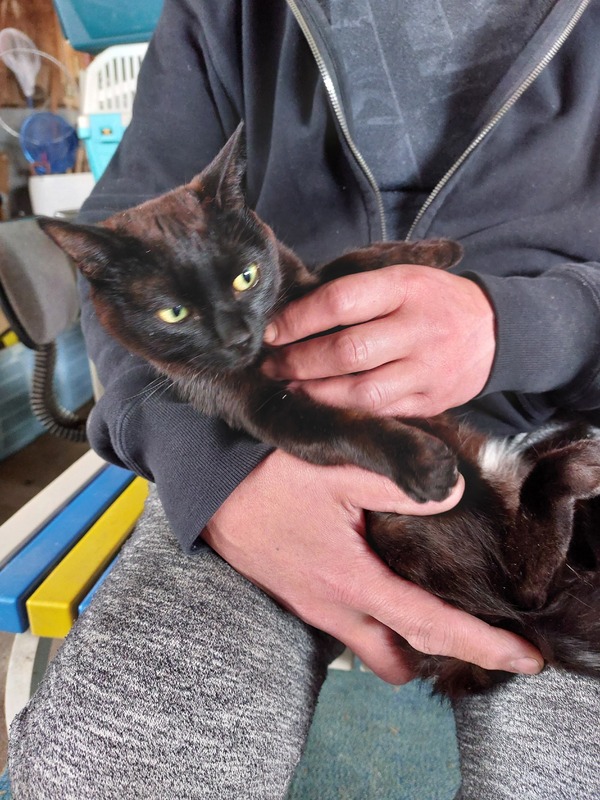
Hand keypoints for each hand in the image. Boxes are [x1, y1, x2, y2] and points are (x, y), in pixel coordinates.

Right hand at [203, 451, 541, 683]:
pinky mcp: (297, 598)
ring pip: (369, 648)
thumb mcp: (337, 470)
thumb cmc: (268, 477)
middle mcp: (334, 607)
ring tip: (428, 613)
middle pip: (398, 662)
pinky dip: (374, 623)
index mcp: (352, 582)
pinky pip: (345, 628)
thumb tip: (453, 492)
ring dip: (402, 643)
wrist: (210, 490)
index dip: (483, 645)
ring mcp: (312, 608)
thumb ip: (399, 485)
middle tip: (470, 636)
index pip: (430, 626)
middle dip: (436, 659)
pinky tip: (382, 587)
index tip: (523, 659)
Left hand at [263, 264, 495, 416]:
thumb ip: (358, 287)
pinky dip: (347, 410)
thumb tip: (295, 306)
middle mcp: (418, 328)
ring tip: (291, 387)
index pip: (341, 300)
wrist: (496, 331)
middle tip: (272, 365)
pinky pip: (383, 412)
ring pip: (362, 390)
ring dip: (317, 393)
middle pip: (347, 351)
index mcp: (406, 287)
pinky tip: (324, 404)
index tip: (270, 331)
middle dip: (299, 361)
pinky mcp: (432, 402)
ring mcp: (427, 369)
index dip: (298, 318)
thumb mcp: (403, 275)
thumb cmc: (433, 299)